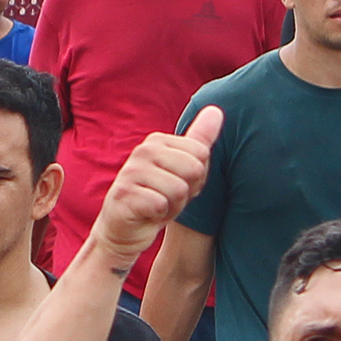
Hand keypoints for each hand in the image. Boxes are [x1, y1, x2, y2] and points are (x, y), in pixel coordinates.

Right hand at [92, 108, 220, 257]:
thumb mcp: (182, 169)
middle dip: (186, 192)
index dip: (197, 177)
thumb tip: (216, 109)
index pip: (202, 154)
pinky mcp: (124, 195)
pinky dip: (158, 216)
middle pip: (194, 169)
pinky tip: (146, 214)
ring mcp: (131, 171)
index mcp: (158, 140)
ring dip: (173, 206)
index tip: (177, 183)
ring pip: (179, 189)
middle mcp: (143, 151)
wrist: (124, 230)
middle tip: (167, 198)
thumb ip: (198, 140)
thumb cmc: (157, 197)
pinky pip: (161, 205)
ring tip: (157, 206)